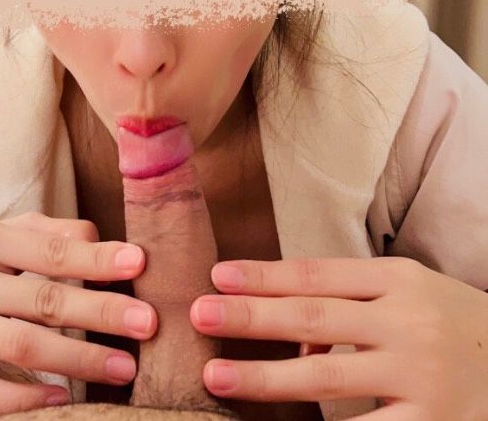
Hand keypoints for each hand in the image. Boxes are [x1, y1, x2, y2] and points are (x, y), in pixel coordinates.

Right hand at [0, 212, 155, 415]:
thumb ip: (53, 232)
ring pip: (20, 347)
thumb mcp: (2, 231)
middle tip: (148, 323)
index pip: (49, 249)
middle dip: (100, 312)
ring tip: (125, 367)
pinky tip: (61, 400)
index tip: (138, 263)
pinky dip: (22, 399)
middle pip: (41, 300)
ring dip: (77, 358)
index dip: (95, 258)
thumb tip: (107, 245)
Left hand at [189, 255, 487, 417]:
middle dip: (251, 317)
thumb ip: (355, 298)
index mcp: (399, 279)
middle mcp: (406, 323)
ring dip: (265, 377)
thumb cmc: (454, 323)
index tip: (218, 276)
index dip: (264, 276)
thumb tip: (285, 319)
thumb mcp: (412, 292)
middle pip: (313, 317)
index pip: (317, 275)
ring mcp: (418, 377)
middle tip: (199, 314)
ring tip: (216, 377)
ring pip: (326, 377)